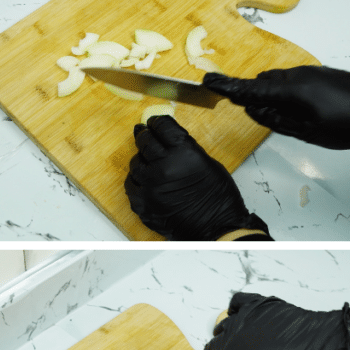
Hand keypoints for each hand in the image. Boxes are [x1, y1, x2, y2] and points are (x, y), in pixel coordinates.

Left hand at [124, 116, 267, 239]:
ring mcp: (151, 186)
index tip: (154, 122)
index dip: (157, 122)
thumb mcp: (208, 163)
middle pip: (145, 141)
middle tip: (145, 133)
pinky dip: (137, 180)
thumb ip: (185, 149)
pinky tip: (145, 179)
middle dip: (146, 135)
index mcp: (183, 153)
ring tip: (148, 160)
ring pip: (135, 163)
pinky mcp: (143, 204)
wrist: (218, 227)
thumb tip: (168, 140)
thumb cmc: (219, 198)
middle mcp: (164, 167)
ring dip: (141, 159)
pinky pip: (131, 185)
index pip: (162, 127)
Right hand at [203, 66, 349, 149]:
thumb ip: (276, 120)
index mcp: (291, 90)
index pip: (250, 88)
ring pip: (280, 82)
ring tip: (288, 116)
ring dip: (275, 95)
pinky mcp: (319, 74)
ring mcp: (310, 72)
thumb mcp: (305, 131)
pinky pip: (294, 80)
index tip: (209, 81)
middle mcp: (298, 75)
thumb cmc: (347, 125)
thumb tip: (254, 111)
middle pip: (264, 84)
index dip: (228, 86)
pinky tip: (301, 109)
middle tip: (254, 112)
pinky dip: (289, 92)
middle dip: (256, 96)